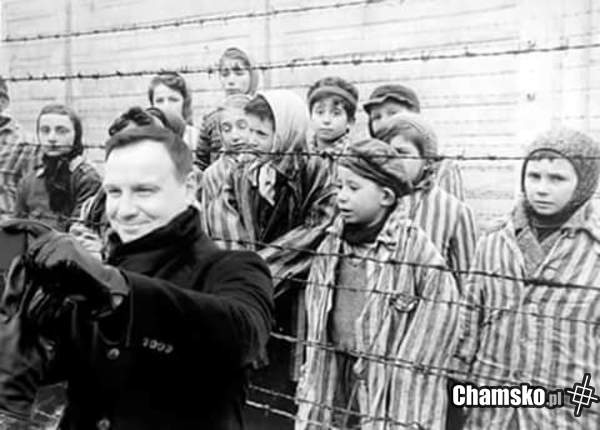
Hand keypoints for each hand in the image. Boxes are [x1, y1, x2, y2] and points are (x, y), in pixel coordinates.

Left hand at [2, 219, 128, 315]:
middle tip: (51, 275)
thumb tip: (23, 256)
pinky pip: (48, 265)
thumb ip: (43, 255)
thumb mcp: (58, 261)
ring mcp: (65, 242)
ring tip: (60, 276)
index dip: (18, 225)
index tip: (4, 225)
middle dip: (36, 266)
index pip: (34, 227)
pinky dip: (53, 275)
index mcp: (58, 236)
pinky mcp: (67, 251)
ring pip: (39, 260)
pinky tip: (64, 275)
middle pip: (32, 251)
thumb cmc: (77, 274)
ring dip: (46, 273)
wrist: (99, 279)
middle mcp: (61, 236)